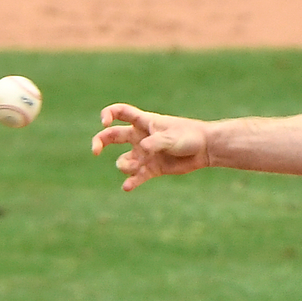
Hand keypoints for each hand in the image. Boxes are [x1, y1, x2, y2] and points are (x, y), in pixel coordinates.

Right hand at [91, 103, 211, 190]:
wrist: (206, 149)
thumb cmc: (189, 136)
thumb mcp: (172, 137)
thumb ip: (156, 142)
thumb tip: (142, 150)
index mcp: (144, 122)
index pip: (121, 112)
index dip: (108, 114)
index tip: (104, 122)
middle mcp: (141, 137)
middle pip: (112, 136)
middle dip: (100, 142)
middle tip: (95, 151)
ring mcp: (145, 153)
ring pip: (124, 160)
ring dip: (124, 165)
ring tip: (137, 167)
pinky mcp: (153, 168)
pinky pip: (137, 177)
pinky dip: (131, 182)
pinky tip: (127, 187)